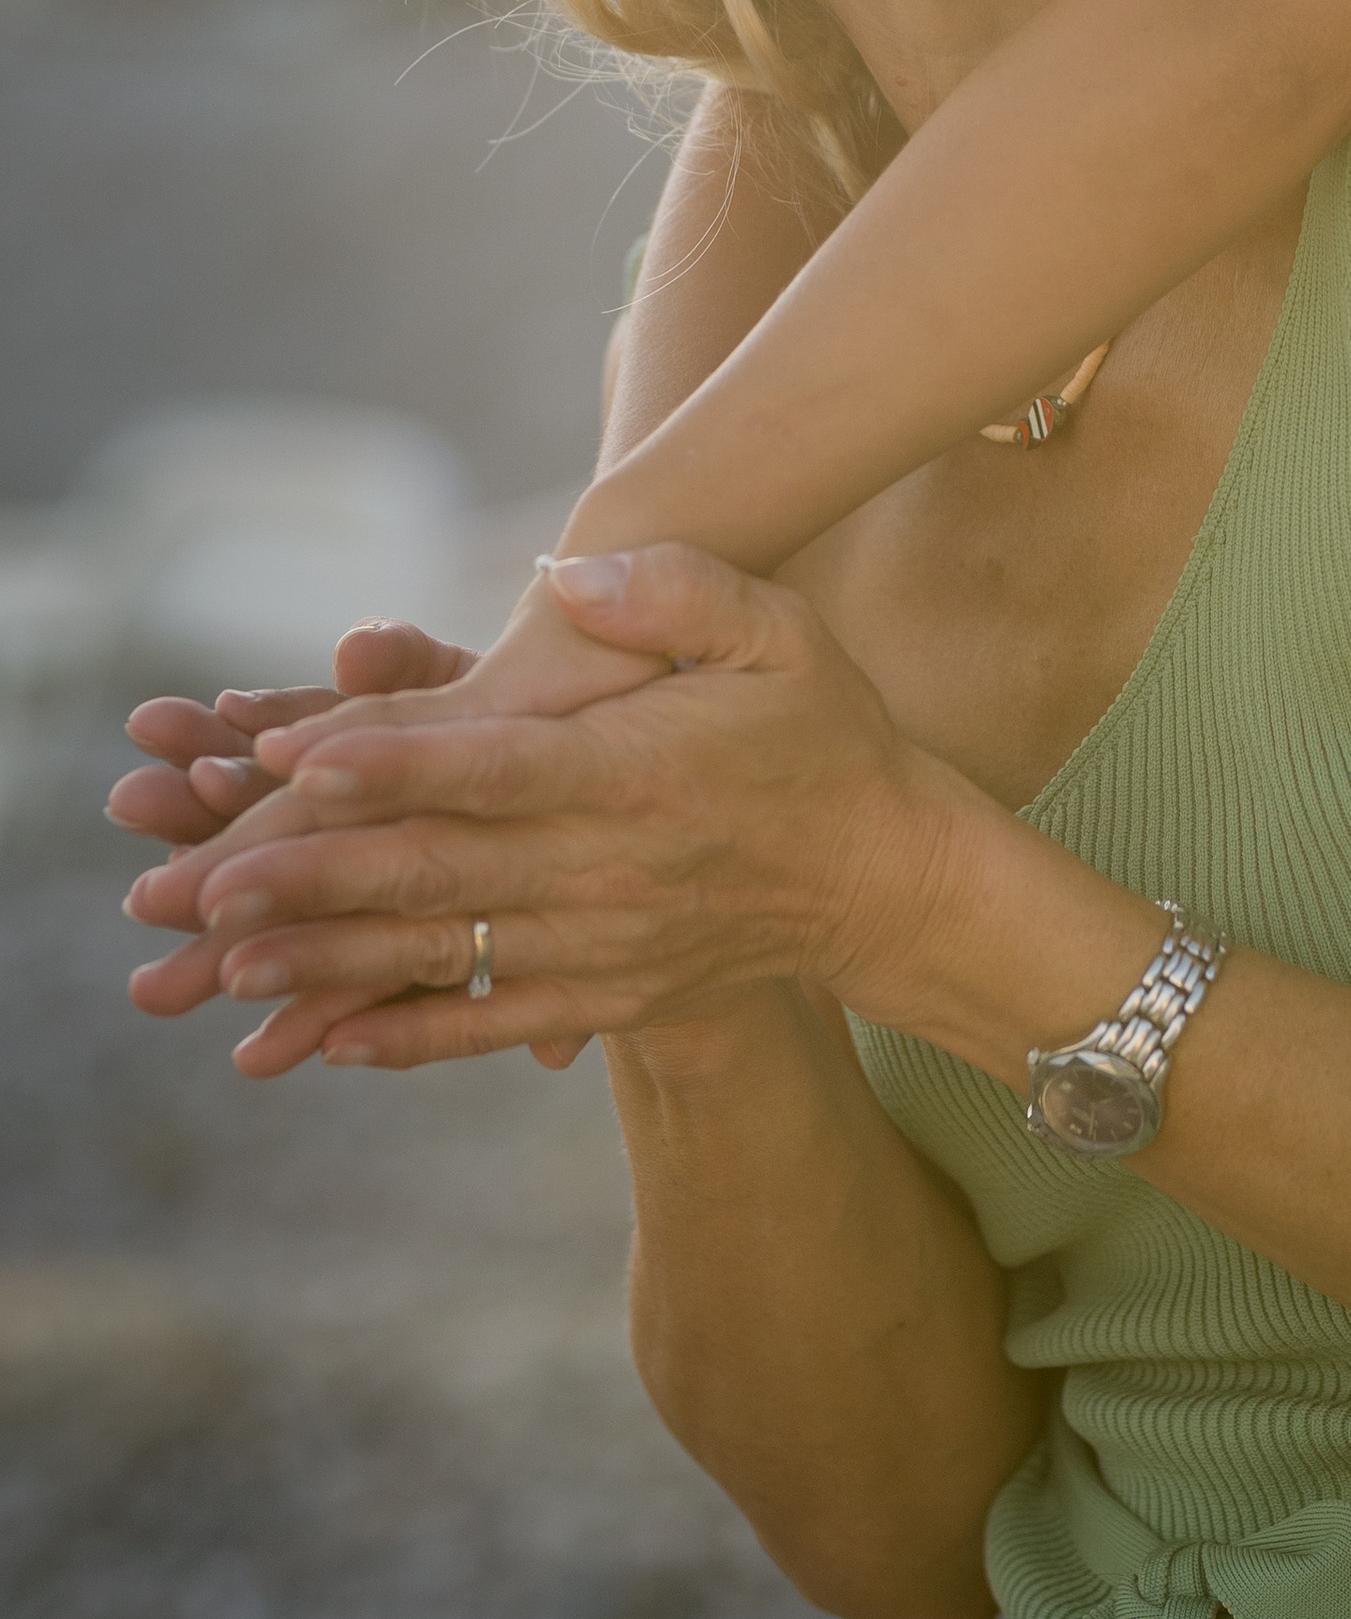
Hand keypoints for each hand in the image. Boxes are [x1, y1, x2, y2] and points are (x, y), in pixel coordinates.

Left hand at [139, 546, 966, 1078]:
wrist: (887, 878)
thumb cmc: (827, 734)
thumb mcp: (779, 630)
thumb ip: (676, 591)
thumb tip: (562, 575)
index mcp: (637, 773)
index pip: (493, 768)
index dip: (388, 764)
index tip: (289, 759)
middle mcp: (609, 871)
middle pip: (438, 872)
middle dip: (309, 877)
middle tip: (195, 884)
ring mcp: (603, 945)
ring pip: (444, 955)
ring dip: (327, 962)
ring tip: (220, 965)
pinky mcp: (605, 994)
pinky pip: (491, 1022)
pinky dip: (405, 1035)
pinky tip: (323, 1043)